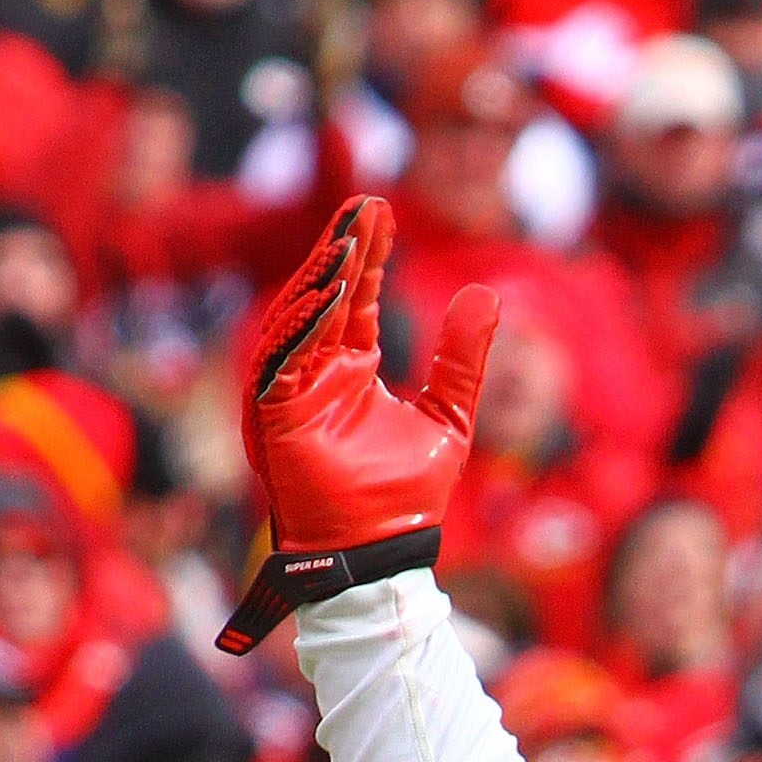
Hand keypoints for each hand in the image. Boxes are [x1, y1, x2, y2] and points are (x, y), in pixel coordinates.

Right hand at [220, 196, 497, 653]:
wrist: (382, 556)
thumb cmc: (404, 500)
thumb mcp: (447, 418)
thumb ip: (461, 360)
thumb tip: (487, 293)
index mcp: (348, 368)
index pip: (353, 296)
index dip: (365, 253)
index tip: (381, 208)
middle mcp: (315, 372)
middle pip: (324, 295)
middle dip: (343, 250)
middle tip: (365, 205)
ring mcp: (291, 390)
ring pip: (300, 317)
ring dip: (323, 278)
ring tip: (350, 240)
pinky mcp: (274, 413)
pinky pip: (283, 358)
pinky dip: (304, 325)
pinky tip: (330, 294)